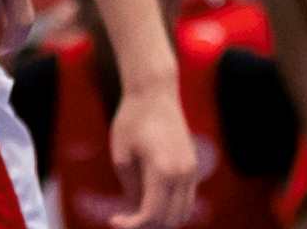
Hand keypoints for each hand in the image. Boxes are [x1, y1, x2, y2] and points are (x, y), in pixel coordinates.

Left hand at [107, 77, 206, 228]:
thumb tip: (134, 209)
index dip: (130, 225)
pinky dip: (171, 206)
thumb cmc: (133, 119)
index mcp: (163, 170)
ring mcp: (191, 168)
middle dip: (147, 225)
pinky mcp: (192, 164)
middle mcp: (183, 172)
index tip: (113, 219)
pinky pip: (186, 198)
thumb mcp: (122, 155)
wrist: (155, 91)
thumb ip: (130, 187)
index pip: (151, 214)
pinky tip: (151, 197)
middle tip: (126, 216)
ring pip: (183, 212)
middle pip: (171, 219)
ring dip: (162, 218)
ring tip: (139, 210)